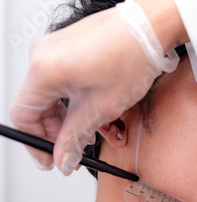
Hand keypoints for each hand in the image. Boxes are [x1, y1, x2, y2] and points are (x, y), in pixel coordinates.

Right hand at [9, 0, 185, 173]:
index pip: (24, 117)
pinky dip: (81, 101)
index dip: (36, 143)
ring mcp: (56, 49)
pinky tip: (103, 113)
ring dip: (76, 119)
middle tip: (78, 148)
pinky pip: (67, 82)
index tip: (52, 159)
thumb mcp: (102, 107)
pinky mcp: (71, 48)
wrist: (152, 28)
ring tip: (102, 131)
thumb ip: (75, 137)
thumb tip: (63, 158)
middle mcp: (43, 55)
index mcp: (43, 70)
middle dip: (61, 132)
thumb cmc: (132, 56)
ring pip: (56, 97)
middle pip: (39, 107)